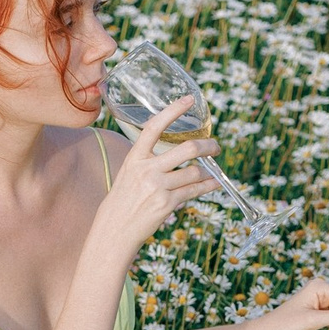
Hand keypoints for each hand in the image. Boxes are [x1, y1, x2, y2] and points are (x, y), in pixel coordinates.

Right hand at [89, 94, 217, 255]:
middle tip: (215, 147)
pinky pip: (194, 190)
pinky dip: (208, 186)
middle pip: (188, 149)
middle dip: (208, 146)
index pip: (154, 127)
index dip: (173, 110)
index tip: (189, 99)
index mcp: (134, 158)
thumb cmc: (123, 201)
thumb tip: (177, 154)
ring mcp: (157, 187)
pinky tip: (214, 183)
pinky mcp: (166, 203)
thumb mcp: (128, 174)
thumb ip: (148, 162)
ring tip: (212, 171)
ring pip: (195, 172)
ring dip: (208, 171)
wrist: (113, 230)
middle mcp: (146, 170)